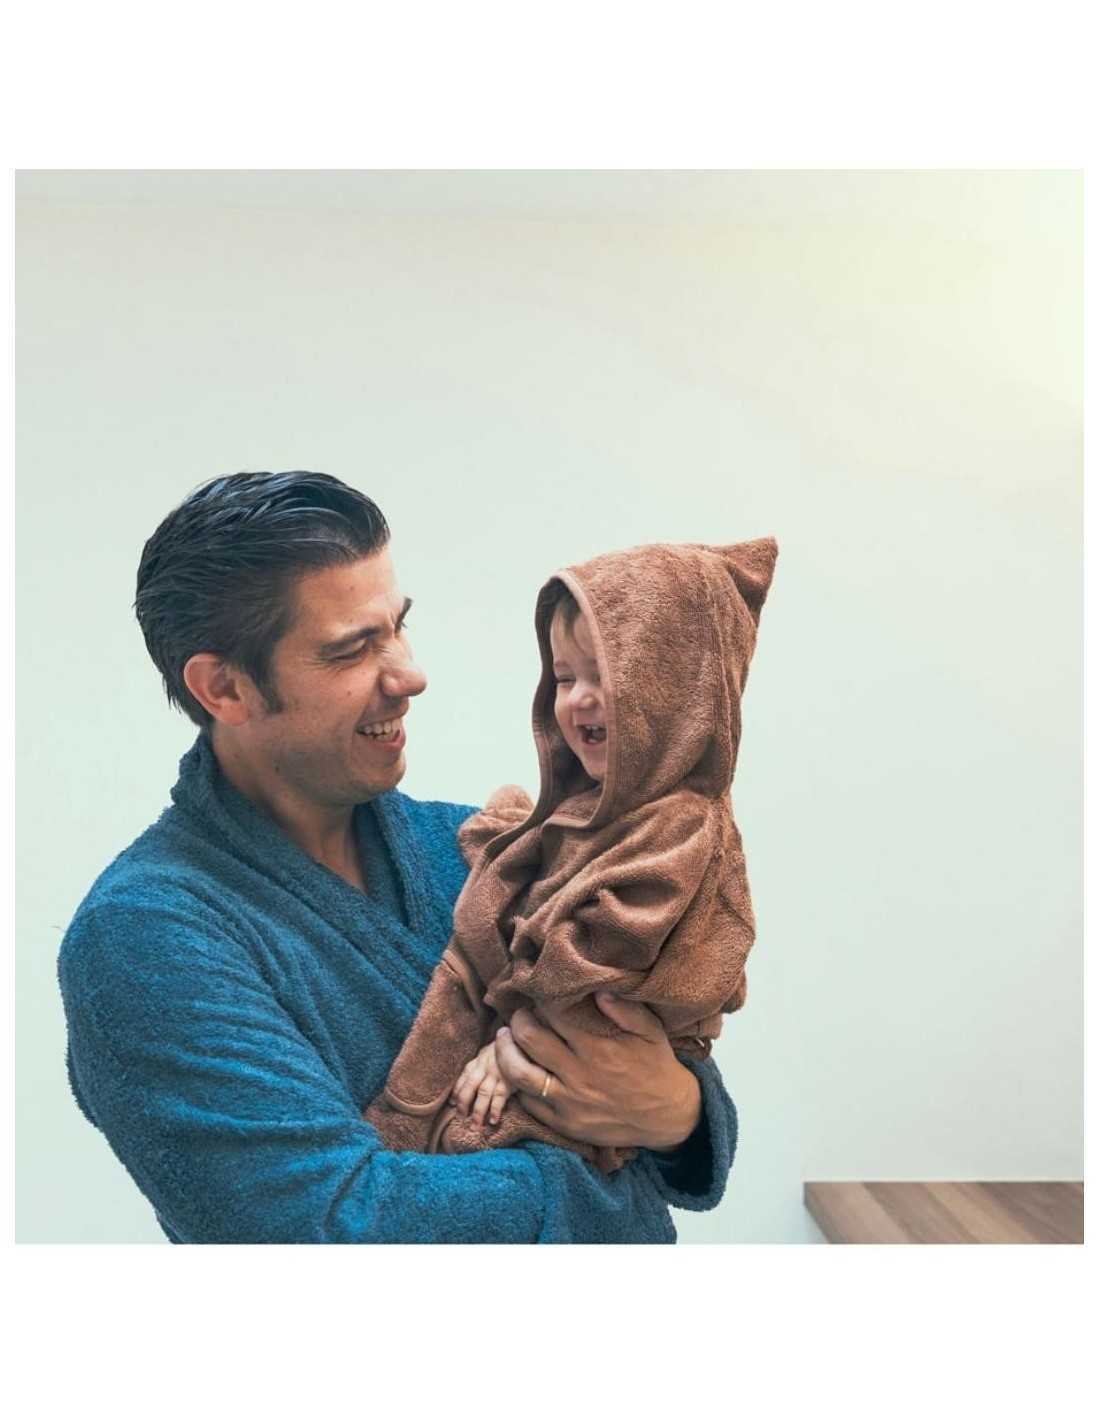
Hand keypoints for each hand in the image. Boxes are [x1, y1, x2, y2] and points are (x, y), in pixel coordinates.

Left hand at [451, 1042, 514, 1127]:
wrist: (523, 1039)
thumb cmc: (508, 1047)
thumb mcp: (491, 1050)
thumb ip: (482, 1063)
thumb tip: (472, 1077)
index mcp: (479, 1060)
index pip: (464, 1078)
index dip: (457, 1091)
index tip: (451, 1103)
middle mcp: (484, 1068)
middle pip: (470, 1088)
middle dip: (463, 1104)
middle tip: (460, 1118)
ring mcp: (496, 1074)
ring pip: (483, 1095)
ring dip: (477, 1112)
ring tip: (475, 1126)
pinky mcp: (509, 1080)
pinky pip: (500, 1097)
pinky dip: (495, 1109)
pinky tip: (493, 1120)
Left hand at [493, 993, 701, 1151]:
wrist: (668, 1117)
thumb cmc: (657, 1067)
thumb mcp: (650, 1032)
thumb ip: (625, 1009)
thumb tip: (597, 990)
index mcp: (598, 1048)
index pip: (553, 1015)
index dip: (540, 1001)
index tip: (537, 995)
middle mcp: (579, 1074)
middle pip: (528, 1040)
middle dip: (517, 1021)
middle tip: (518, 1015)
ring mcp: (569, 1102)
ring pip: (518, 1074)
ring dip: (505, 1052)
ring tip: (504, 1038)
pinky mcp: (565, 1123)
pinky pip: (528, 1102)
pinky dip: (517, 1084)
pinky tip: (518, 1070)